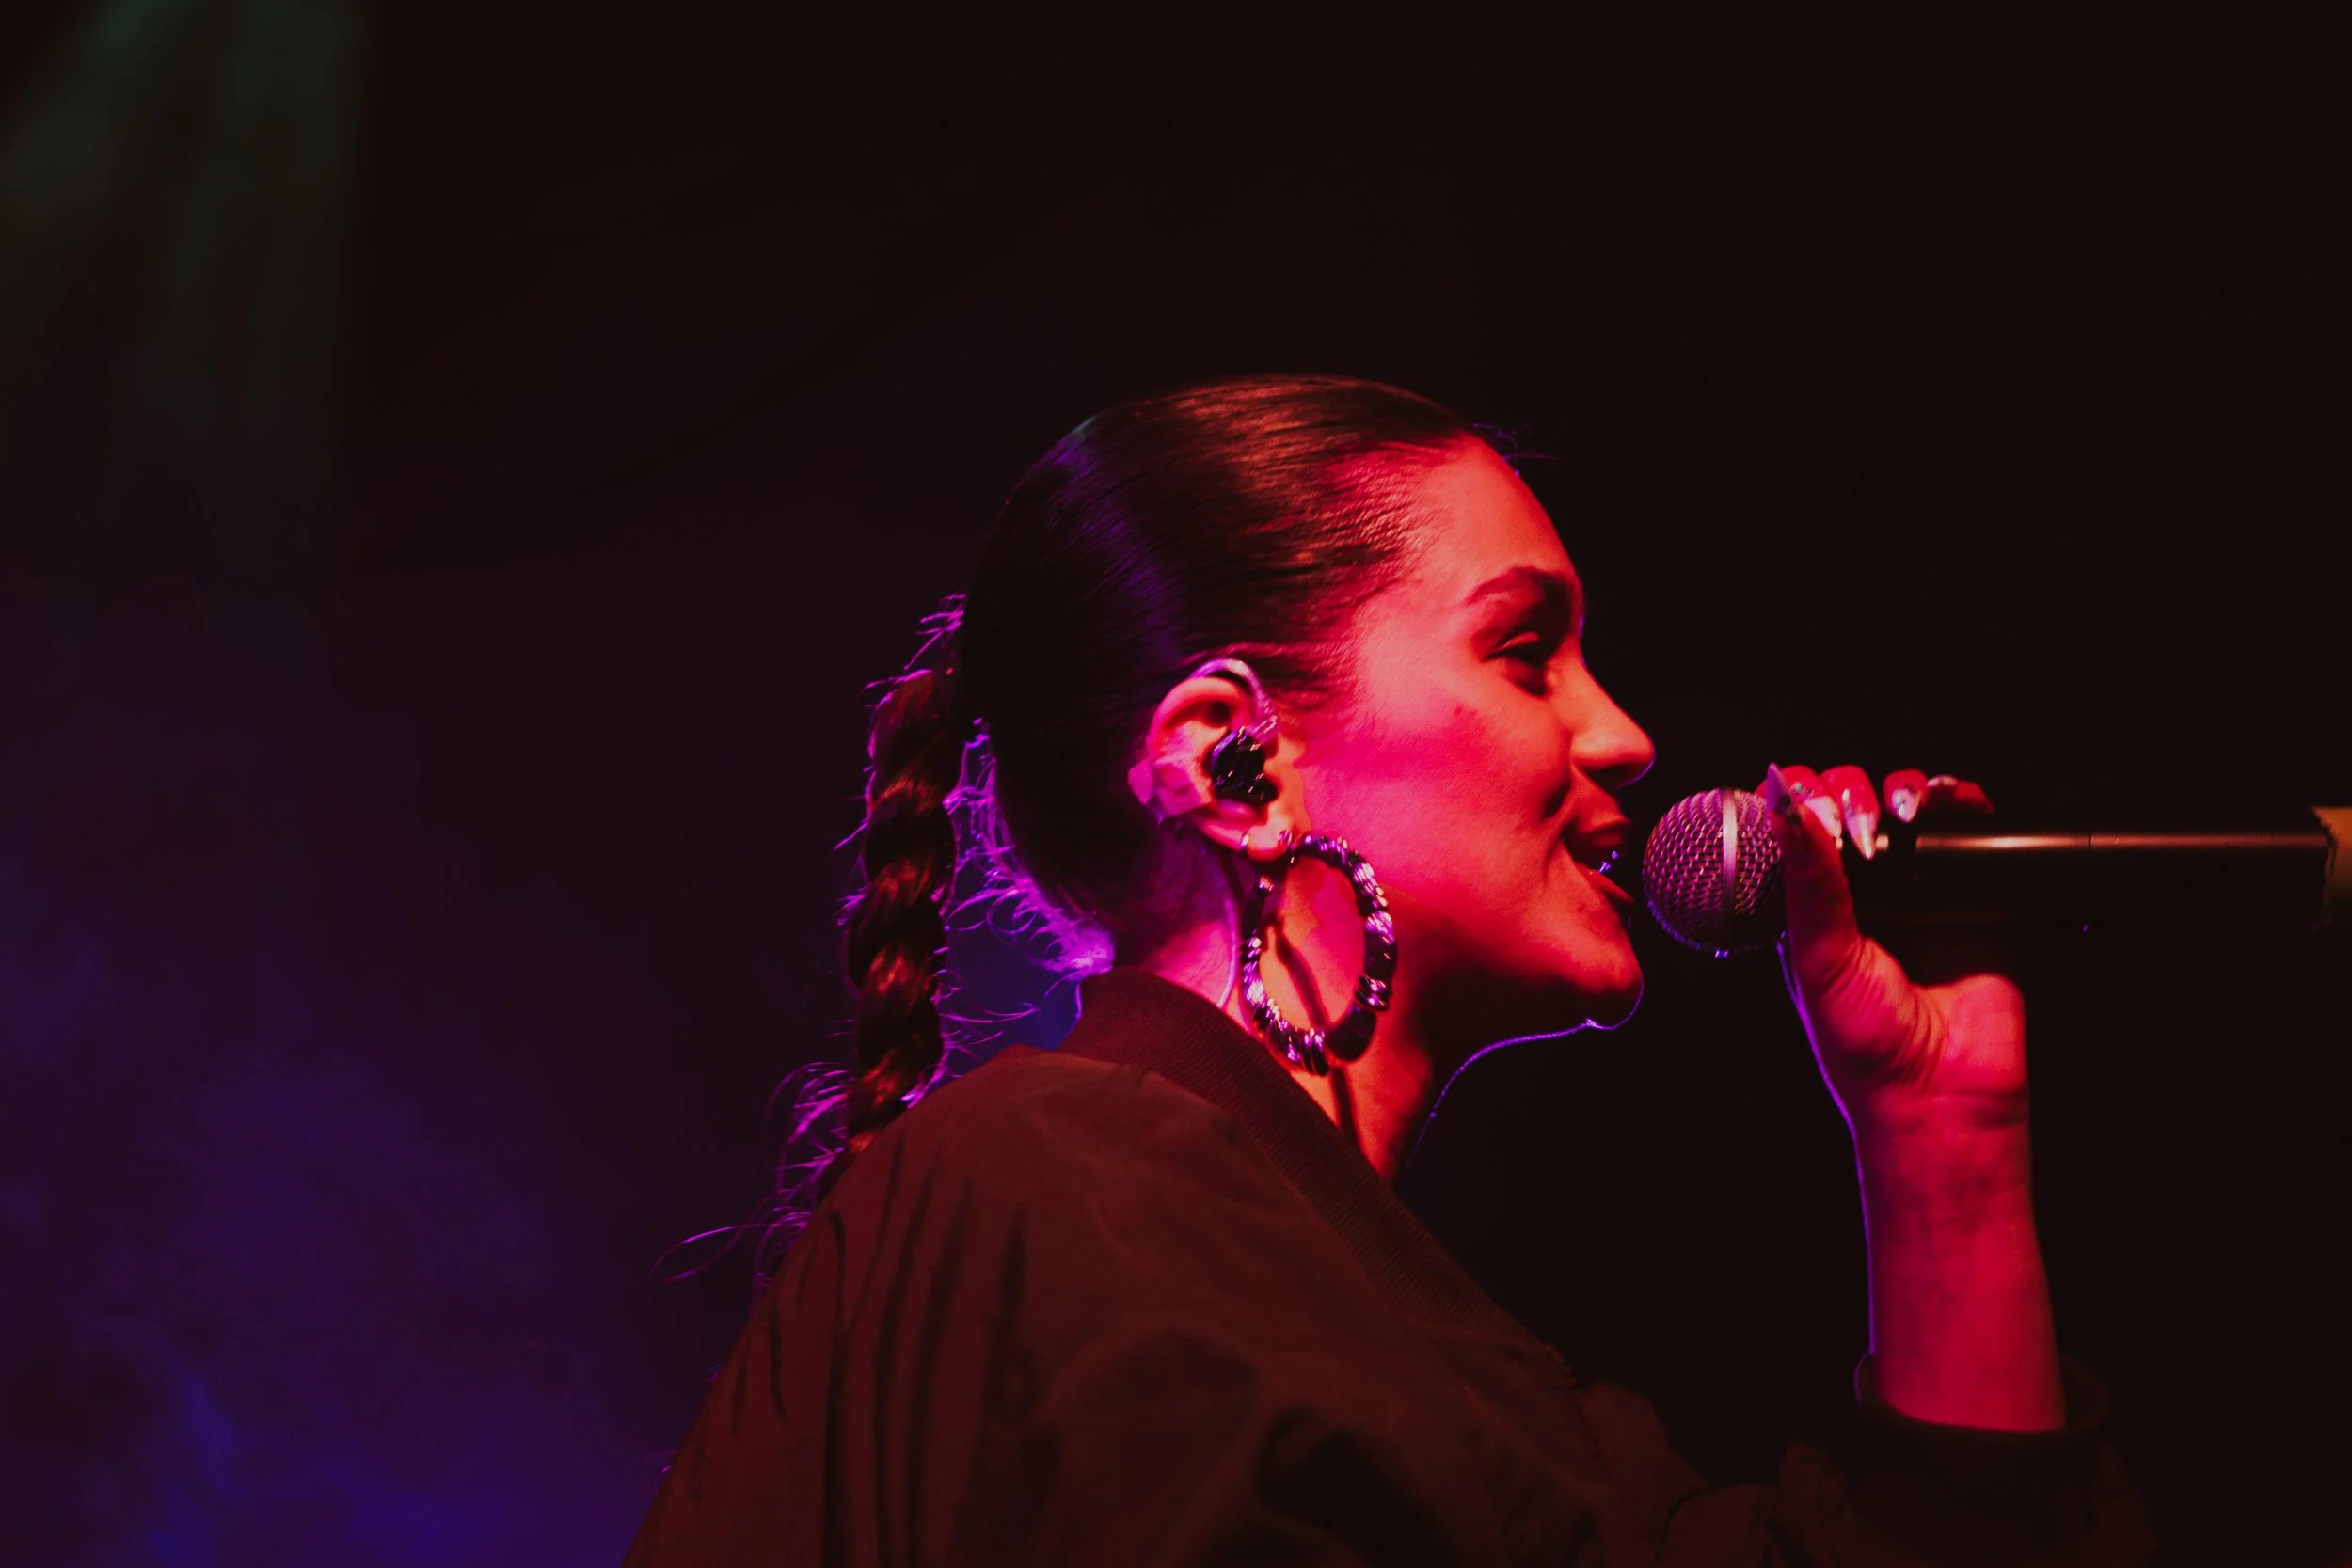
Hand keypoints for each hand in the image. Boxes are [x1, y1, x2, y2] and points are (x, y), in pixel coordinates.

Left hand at [1765, 765, 2064, 1428]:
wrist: (1940, 1096)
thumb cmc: (1866, 1047)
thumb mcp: (1819, 958)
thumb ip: (1808, 883)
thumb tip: (1785, 808)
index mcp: (1811, 906)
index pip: (1796, 828)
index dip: (1794, 799)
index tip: (1796, 792)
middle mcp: (1863, 893)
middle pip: (1851, 804)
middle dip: (1848, 791)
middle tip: (1855, 819)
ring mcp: (1919, 892)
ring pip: (1908, 808)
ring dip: (1902, 790)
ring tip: (1899, 814)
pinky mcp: (1974, 895)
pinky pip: (1971, 831)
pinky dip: (1962, 803)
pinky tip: (1949, 803)